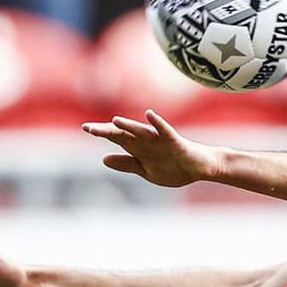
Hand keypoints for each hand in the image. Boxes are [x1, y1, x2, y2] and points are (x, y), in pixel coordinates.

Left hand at [83, 111, 220, 187]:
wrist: (200, 168)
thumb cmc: (175, 167)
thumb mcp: (146, 171)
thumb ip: (127, 164)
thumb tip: (104, 158)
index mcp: (139, 148)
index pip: (117, 138)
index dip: (102, 133)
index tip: (85, 128)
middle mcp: (147, 141)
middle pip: (124, 134)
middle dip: (107, 131)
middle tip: (88, 128)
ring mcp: (160, 140)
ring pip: (141, 131)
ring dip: (128, 126)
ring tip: (114, 121)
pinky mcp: (175, 141)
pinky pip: (165, 130)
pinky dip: (157, 123)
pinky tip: (150, 115)